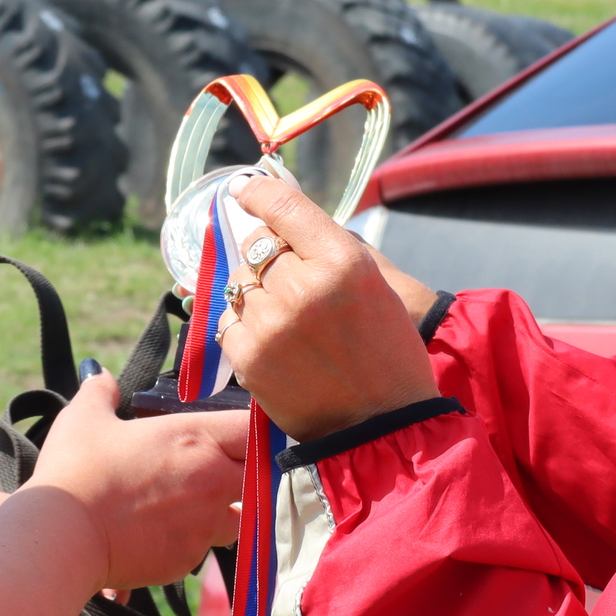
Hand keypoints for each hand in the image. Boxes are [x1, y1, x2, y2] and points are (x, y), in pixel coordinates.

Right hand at [29, 370, 245, 590]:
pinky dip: (189, 542)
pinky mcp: (188, 558)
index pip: (254, 430)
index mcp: (195, 437)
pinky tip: (159, 535)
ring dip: (223, 512)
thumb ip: (100, 392)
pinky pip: (203, 549)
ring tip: (185, 507)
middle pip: (260, 477)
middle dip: (245, 475)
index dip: (254, 432)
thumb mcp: (84, 418)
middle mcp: (212, 479)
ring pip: (238, 518)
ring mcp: (204, 523)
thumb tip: (98, 374)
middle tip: (214, 472)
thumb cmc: (77, 470)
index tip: (241, 437)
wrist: (63, 536)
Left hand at [224, 176, 438, 440]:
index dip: (257, 192)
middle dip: (266, 255)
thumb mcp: (374, 285)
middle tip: (285, 278)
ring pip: (239, 283)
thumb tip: (279, 217)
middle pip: (256, 246)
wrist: (381, 426)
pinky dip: (244, 324)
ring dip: (255, 293)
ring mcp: (270, 322)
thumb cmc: (387, 354)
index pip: (283, 206)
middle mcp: (302, 286)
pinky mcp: (248, 356)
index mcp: (342, 262)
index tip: (243, 188)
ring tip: (286, 320)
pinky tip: (272, 341)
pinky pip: (228, 319)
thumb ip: (326, 248)